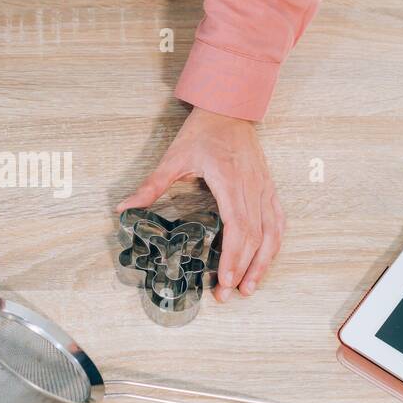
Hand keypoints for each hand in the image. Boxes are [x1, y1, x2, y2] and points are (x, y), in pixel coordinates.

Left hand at [116, 107, 284, 300]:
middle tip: (228, 295)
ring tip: (250, 287)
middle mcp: (252, 187)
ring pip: (272, 233)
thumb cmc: (201, 132)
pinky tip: (266, 260)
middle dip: (243, 269)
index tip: (224, 280)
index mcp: (229, 181)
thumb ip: (151, 186)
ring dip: (263, 263)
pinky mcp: (269, 187)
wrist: (228, 107)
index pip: (237, 227)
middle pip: (255, 237)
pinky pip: (278, 220)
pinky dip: (274, 244)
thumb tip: (124, 208)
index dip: (233, 257)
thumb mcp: (173, 157)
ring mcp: (264, 188)